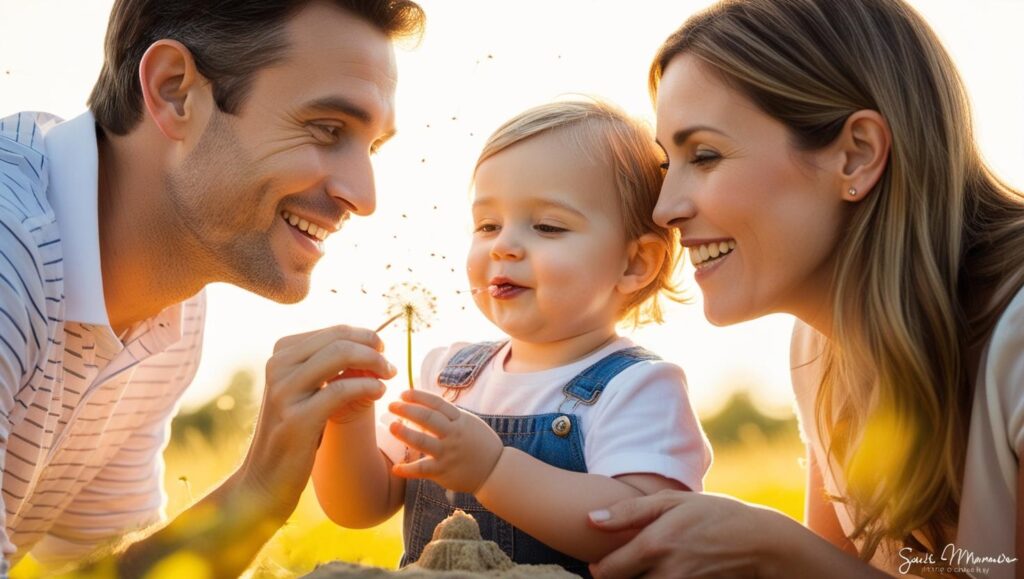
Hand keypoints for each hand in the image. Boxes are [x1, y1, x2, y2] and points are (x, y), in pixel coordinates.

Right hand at [239, 325, 396, 521]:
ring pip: (340, 356)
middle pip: (338, 339)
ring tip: (388, 376)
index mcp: (280, 355)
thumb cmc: (294, 431)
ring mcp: (284, 392)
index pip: (333, 331)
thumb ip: (327, 367)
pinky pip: (341, 390)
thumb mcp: (304, 391)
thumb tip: (370, 344)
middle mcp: (277, 368)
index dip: (365, 337)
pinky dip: (367, 386)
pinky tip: (379, 392)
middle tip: (389, 365)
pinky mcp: (296, 419)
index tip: (381, 351)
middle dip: (372, 348)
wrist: (266, 478)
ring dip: (374, 363)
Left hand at [387, 389, 503, 493]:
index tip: (403, 393)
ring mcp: (448, 453)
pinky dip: (407, 470)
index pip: (437, 403)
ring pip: (422, 441)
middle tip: (391, 405)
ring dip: (405, 433)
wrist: (495, 470)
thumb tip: (426, 402)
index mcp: (460, 420)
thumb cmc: (479, 443)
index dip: (419, 396)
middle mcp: (453, 434)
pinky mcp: (443, 471)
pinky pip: (422, 469)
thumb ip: (450, 415)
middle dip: (407, 410)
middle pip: (428, 418)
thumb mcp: (469, 423)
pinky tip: (395, 468)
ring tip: (391, 426)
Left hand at [588, 490, 792, 578]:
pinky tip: (660, 573)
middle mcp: (665, 573)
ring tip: (642, 569)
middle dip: (616, 578)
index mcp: (654, 545)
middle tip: (622, 566)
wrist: (757, 543)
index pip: (607, 571)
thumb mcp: (671, 502)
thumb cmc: (711, 514)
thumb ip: (628, 512)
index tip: (602, 561)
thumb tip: (590, 519)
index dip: (598, 568)